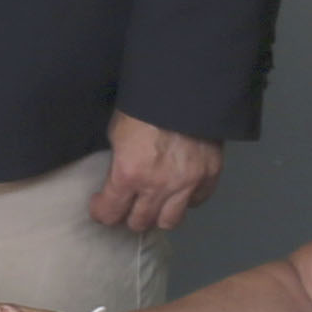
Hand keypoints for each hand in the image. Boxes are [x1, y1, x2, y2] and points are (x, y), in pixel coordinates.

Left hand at [93, 110, 220, 235]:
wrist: (184, 88)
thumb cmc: (143, 106)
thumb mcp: (118, 133)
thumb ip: (119, 162)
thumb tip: (118, 178)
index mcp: (128, 174)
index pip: (110, 214)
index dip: (102, 211)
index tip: (101, 204)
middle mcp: (157, 186)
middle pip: (140, 222)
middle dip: (130, 215)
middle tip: (129, 204)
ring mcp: (187, 184)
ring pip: (170, 221)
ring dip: (159, 215)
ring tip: (156, 204)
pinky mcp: (209, 176)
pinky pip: (196, 202)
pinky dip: (187, 200)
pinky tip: (180, 189)